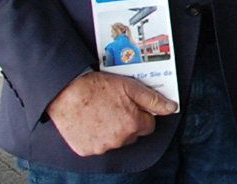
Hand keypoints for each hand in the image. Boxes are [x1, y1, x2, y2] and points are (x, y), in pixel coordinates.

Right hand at [45, 72, 177, 156]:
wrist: (65, 92)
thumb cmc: (96, 87)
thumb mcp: (129, 86)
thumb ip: (152, 99)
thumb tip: (171, 107)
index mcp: (132, 123)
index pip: (148, 125)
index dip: (141, 113)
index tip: (130, 105)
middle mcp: (118, 139)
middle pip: (132, 134)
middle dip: (127, 122)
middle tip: (114, 107)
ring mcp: (101, 146)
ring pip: (115, 141)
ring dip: (112, 130)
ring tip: (100, 112)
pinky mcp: (86, 150)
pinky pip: (97, 146)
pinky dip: (96, 136)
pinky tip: (90, 122)